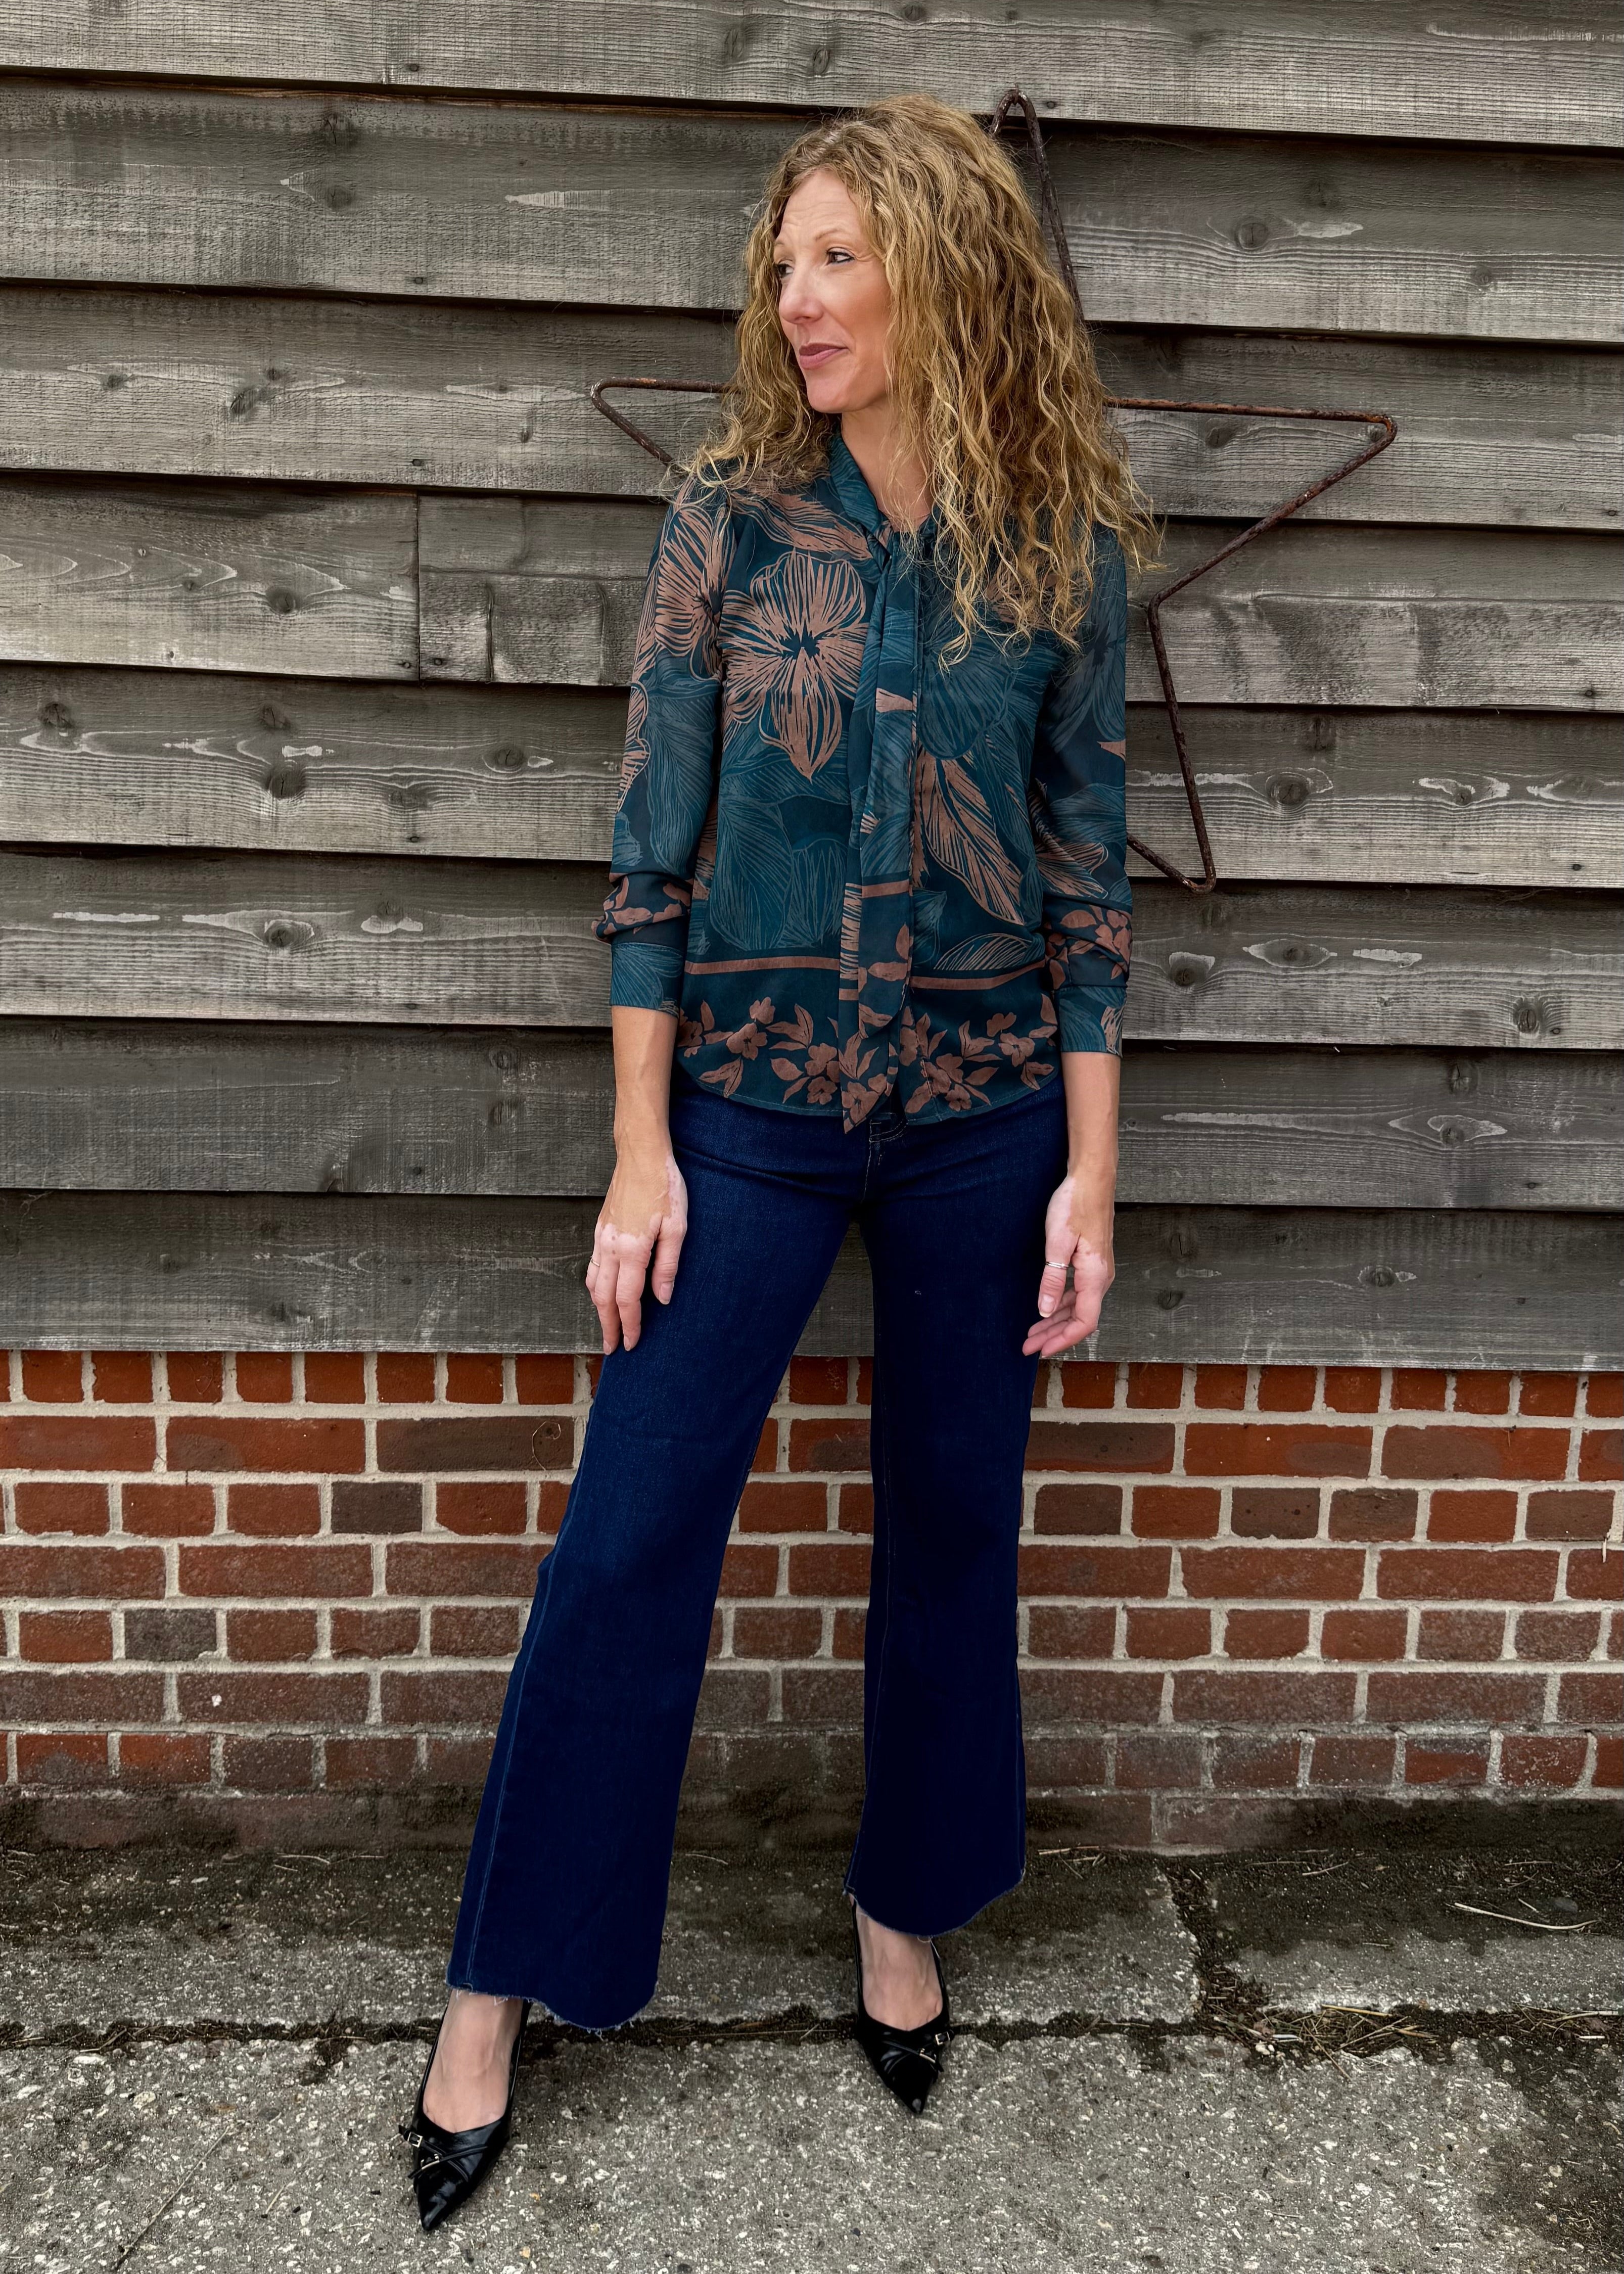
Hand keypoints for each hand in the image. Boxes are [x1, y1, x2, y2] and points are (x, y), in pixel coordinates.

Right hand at [585, 1141, 687, 1353]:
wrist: (640, 1155)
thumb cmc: (664, 1186)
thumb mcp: (677, 1226)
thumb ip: (668, 1265)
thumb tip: (661, 1298)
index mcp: (632, 1249)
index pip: (626, 1299)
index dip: (629, 1325)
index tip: (632, 1343)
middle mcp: (610, 1247)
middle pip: (603, 1298)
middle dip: (607, 1325)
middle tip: (612, 1347)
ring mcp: (601, 1237)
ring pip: (592, 1283)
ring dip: (598, 1308)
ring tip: (606, 1325)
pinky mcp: (599, 1229)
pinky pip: (591, 1266)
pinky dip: (594, 1287)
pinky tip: (601, 1292)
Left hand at [1024, 1171, 1114, 1358]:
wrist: (1092, 1179)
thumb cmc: (1074, 1206)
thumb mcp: (1057, 1244)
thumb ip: (1052, 1280)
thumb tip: (1044, 1311)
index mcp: (1095, 1277)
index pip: (1083, 1323)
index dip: (1062, 1340)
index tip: (1040, 1350)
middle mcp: (1101, 1278)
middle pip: (1080, 1319)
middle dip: (1054, 1335)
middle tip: (1028, 1346)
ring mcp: (1099, 1270)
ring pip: (1079, 1307)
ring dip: (1056, 1321)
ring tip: (1033, 1332)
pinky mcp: (1093, 1262)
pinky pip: (1080, 1293)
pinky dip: (1062, 1305)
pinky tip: (1047, 1307)